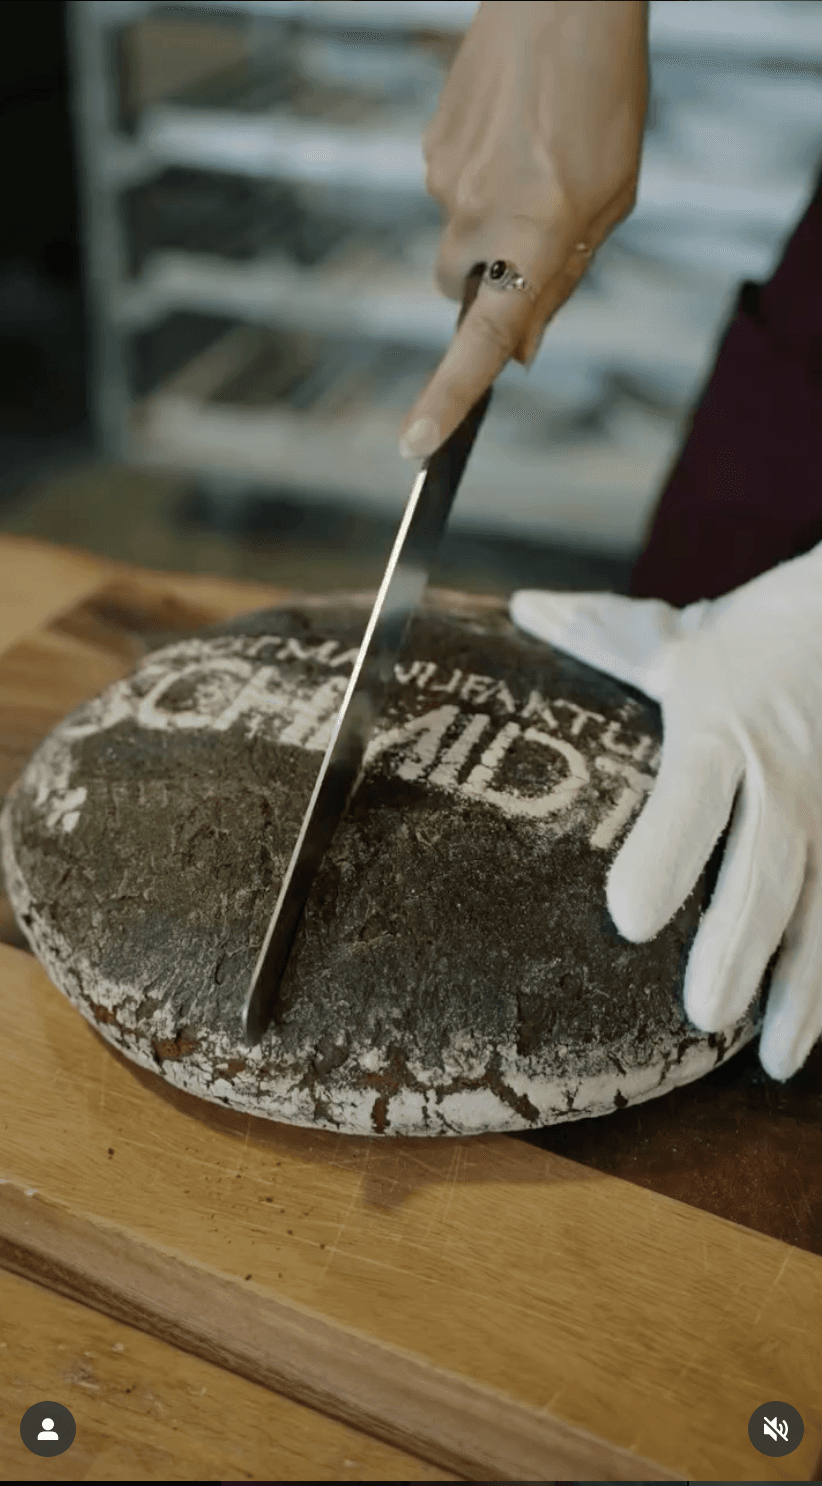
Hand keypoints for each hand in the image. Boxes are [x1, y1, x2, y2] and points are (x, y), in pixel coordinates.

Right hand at [399, 0, 648, 459]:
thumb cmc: (604, 98)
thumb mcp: (611, 203)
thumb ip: (563, 281)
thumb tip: (521, 348)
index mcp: (533, 238)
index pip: (482, 341)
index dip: (448, 399)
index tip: (417, 445)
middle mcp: (475, 217)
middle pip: (460, 291)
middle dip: (491, 282)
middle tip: (540, 230)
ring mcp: (444, 181)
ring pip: (457, 239)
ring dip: (490, 223)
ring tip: (536, 157)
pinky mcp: (429, 148)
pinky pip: (451, 190)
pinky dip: (481, 178)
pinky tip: (513, 133)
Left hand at [509, 541, 821, 1081]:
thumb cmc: (765, 635)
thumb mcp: (683, 637)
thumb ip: (605, 636)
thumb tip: (524, 609)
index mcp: (722, 728)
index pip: (692, 800)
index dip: (665, 857)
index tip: (628, 916)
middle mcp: (786, 778)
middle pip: (763, 874)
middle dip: (736, 947)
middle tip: (703, 1014)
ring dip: (804, 987)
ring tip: (776, 1057)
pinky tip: (816, 1032)